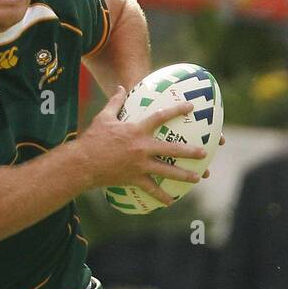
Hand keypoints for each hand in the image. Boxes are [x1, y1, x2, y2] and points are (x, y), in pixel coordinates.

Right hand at [80, 87, 204, 205]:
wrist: (83, 163)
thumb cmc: (92, 139)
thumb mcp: (103, 118)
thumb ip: (115, 102)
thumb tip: (120, 87)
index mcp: (137, 130)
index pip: (161, 117)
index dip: (177, 110)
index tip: (191, 107)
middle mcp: (142, 147)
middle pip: (172, 149)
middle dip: (190, 151)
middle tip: (204, 152)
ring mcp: (140, 164)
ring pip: (167, 171)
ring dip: (184, 175)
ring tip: (198, 178)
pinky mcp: (134, 178)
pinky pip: (151, 189)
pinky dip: (161, 196)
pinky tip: (171, 201)